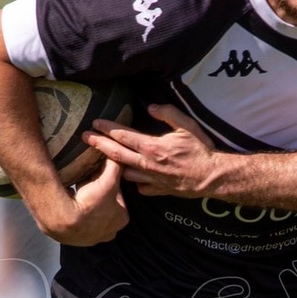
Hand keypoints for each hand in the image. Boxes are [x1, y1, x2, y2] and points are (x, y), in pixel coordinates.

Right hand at [28, 157, 128, 245]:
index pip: (118, 196)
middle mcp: (109, 232)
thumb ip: (115, 166)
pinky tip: (71, 201)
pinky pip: (79, 219)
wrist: (64, 220)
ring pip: (92, 213)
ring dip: (86, 202)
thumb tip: (118, 156)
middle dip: (98, 194)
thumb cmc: (90, 202)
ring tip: (79, 191)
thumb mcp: (108, 180)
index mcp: (122, 219)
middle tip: (88, 183)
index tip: (99, 176)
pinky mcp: (76, 238)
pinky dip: (76, 210)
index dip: (109, 183)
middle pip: (105, 205)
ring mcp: (92, 237)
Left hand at [86, 103, 222, 197]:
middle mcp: (147, 164)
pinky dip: (133, 182)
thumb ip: (168, 113)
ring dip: (112, 166)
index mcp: (152, 147)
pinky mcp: (158, 190)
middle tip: (85, 138)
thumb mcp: (187, 125)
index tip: (94, 123)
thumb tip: (151, 107)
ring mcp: (151, 179)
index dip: (107, 129)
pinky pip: (139, 187)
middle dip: (98, 145)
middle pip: (116, 155)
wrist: (212, 177)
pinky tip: (131, 176)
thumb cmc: (201, 150)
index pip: (123, 136)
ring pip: (124, 173)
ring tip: (102, 158)